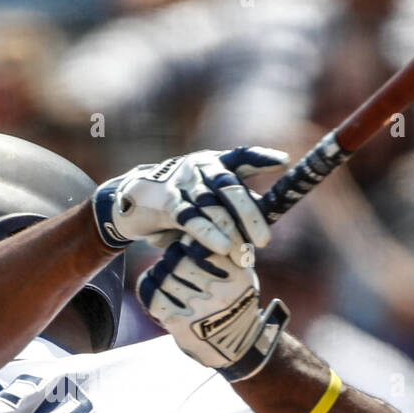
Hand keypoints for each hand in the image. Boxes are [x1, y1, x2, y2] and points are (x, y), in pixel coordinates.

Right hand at [92, 146, 288, 260]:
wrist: (129, 204)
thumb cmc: (177, 204)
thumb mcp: (205, 200)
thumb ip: (231, 204)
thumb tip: (264, 215)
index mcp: (214, 163)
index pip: (242, 157)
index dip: (262, 159)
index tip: (283, 164)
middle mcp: (200, 167)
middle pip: (230, 187)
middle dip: (250, 215)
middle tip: (264, 240)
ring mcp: (181, 182)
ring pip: (212, 206)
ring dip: (230, 233)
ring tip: (243, 255)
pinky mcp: (165, 201)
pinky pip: (190, 218)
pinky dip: (207, 233)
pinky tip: (222, 247)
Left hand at [138, 233, 289, 381]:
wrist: (240, 348)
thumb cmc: (238, 303)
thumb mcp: (243, 275)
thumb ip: (227, 251)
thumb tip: (205, 220)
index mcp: (236, 274)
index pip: (199, 243)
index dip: (189, 242)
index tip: (188, 247)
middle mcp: (219, 291)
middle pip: (178, 257)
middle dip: (172, 257)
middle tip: (173, 262)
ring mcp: (199, 309)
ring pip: (163, 274)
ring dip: (159, 272)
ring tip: (165, 275)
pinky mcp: (180, 325)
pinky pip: (153, 295)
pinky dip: (148, 286)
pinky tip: (153, 287)